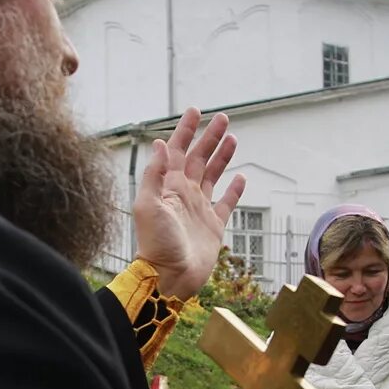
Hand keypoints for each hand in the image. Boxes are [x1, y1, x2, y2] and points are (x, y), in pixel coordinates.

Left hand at [132, 109, 245, 299]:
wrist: (170, 276)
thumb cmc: (155, 243)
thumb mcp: (148, 205)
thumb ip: (154, 174)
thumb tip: (159, 143)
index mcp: (167, 186)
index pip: (176, 150)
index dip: (186, 131)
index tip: (196, 111)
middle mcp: (184, 193)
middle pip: (198, 158)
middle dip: (209, 137)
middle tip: (223, 118)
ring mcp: (199, 208)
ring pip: (213, 175)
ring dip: (222, 156)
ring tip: (232, 138)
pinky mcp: (214, 225)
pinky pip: (226, 203)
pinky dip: (234, 190)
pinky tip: (240, 178)